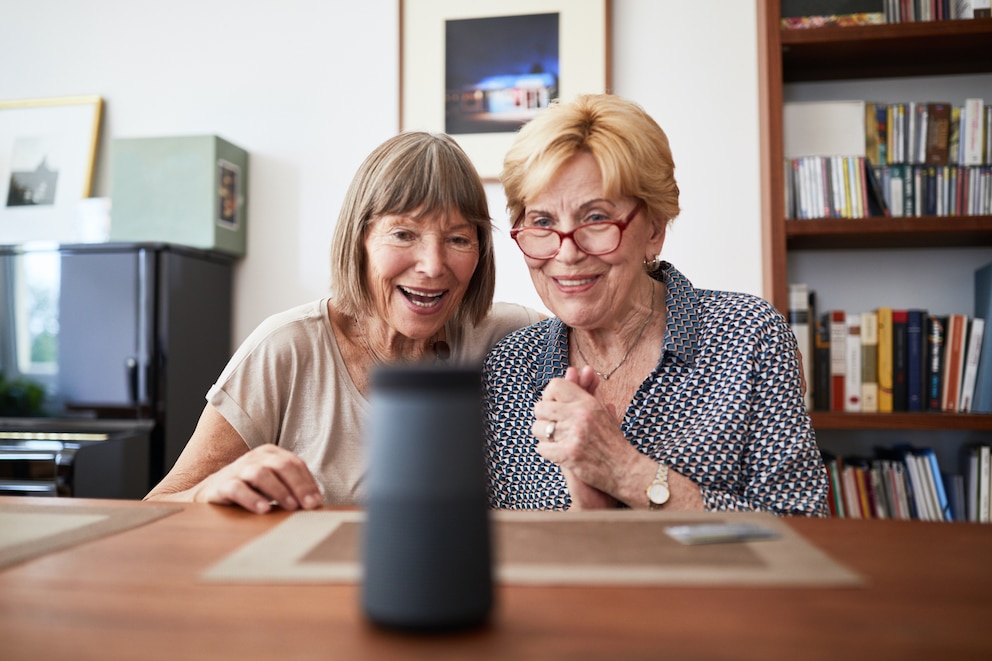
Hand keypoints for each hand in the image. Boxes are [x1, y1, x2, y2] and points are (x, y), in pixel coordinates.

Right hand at [190, 444, 323, 513]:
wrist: (212, 491)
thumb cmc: (251, 488)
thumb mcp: (273, 484)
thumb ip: (292, 488)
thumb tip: (315, 503)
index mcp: (271, 454)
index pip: (295, 464)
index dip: (308, 482)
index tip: (317, 501)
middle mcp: (255, 458)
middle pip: (281, 466)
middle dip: (298, 486)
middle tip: (308, 505)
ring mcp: (238, 469)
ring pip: (261, 474)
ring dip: (278, 491)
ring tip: (290, 507)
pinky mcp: (222, 484)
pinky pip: (237, 489)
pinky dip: (252, 499)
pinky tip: (264, 510)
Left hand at [532, 366, 630, 506]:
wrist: (625, 469)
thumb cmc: (613, 441)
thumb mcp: (603, 411)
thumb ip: (588, 391)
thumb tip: (576, 370)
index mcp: (587, 403)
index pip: (554, 386)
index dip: (550, 396)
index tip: (554, 407)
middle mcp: (579, 415)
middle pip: (540, 407)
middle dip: (543, 418)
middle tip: (553, 426)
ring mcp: (573, 435)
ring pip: (538, 428)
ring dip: (544, 436)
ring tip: (556, 440)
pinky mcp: (568, 454)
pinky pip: (542, 448)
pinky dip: (548, 452)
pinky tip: (558, 453)